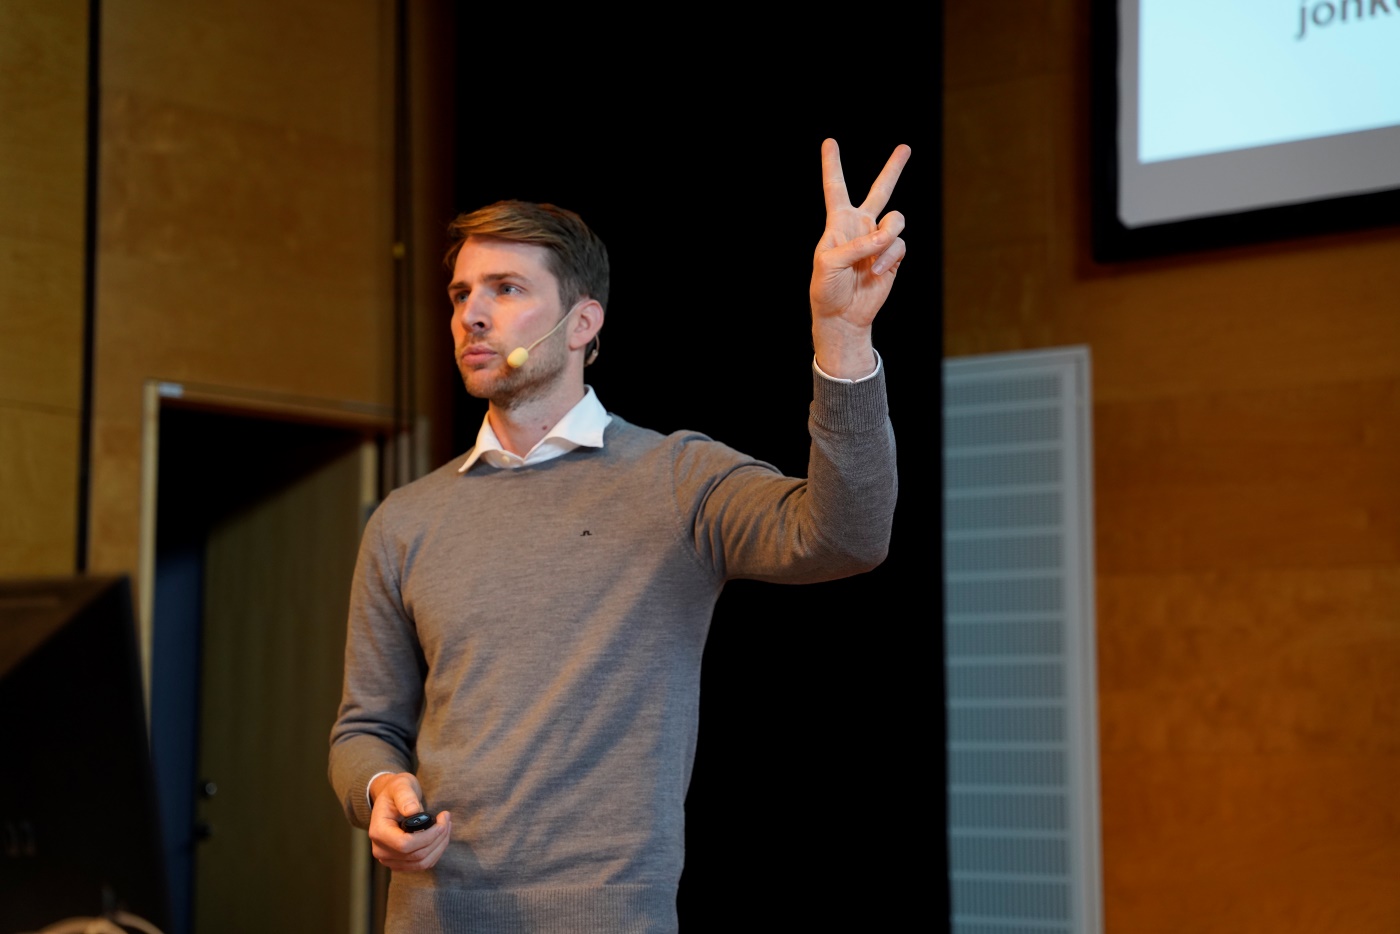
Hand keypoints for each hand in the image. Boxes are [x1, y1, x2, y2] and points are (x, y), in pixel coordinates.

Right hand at [367, 772, 452, 871]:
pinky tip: (441, 835)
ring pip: (422, 863)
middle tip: (447, 819)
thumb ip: (405, 796)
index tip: (442, 821)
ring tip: (446, 826)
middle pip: (416, 855)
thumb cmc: (396, 791)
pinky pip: (422, 864)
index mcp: (378, 832)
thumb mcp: (400, 785)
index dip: (428, 836)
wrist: (391, 800)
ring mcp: (389, 859)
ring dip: (439, 845)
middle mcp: (380, 850)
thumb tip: (413, 810)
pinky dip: (436, 851)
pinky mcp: (399, 863)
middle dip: (438, 838)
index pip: (404, 844)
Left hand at [810, 139, 909, 377]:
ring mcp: (878, 241)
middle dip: (893, 169)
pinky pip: (899, 245)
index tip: (830, 142)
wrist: (842, 316)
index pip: (835, 187)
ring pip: (896, 219)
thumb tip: (885, 236)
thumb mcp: (829, 264)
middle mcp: (860, 226)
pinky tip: (876, 272)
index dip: (832, 165)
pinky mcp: (892, 256)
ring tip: (873, 257)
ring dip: (887, 235)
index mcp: (837, 222)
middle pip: (880, 190)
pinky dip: (888, 257)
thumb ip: (856, 246)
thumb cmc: (826, 289)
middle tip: (905, 147)